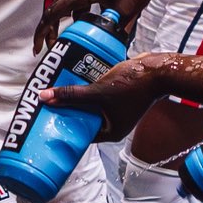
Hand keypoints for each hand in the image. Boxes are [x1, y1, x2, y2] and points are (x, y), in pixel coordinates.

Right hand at [37, 0, 160, 48]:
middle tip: (49, 48)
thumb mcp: (125, 9)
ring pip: (67, 6)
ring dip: (64, 23)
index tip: (38, 48)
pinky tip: (88, 26)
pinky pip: (79, 2)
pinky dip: (77, 15)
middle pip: (55, 9)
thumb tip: (109, 49)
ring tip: (68, 40)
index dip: (43, 31)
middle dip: (49, 29)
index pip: (54, 12)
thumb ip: (113, 30)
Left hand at [41, 53, 169, 142]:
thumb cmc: (133, 85)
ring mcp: (117, 109)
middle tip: (49, 103)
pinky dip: (87, 90)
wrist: (157, 70)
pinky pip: (97, 95)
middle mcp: (114, 123)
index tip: (47, 118)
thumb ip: (71, 95)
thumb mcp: (97, 92)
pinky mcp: (118, 95)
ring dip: (77, 98)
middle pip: (84, 118)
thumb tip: (45, 96)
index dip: (64, 124)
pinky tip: (75, 80)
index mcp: (111, 132)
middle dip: (68, 109)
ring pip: (90, 105)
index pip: (81, 133)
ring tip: (58, 91)